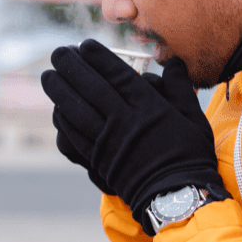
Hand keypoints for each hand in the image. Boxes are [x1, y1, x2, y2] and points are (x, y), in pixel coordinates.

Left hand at [41, 39, 226, 233]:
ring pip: (76, 110)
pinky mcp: (99, 160)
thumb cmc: (190, 155)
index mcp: (149, 107)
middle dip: (71, 67)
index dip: (98, 57)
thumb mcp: (193, 118)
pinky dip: (63, 120)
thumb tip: (173, 62)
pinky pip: (75, 136)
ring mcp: (109, 142)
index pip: (117, 74)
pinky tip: (57, 110)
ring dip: (59, 91)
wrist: (177, 197)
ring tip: (48, 76)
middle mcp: (124, 121)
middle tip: (57, 52)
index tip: (84, 44)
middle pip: (90, 88)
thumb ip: (180, 87)